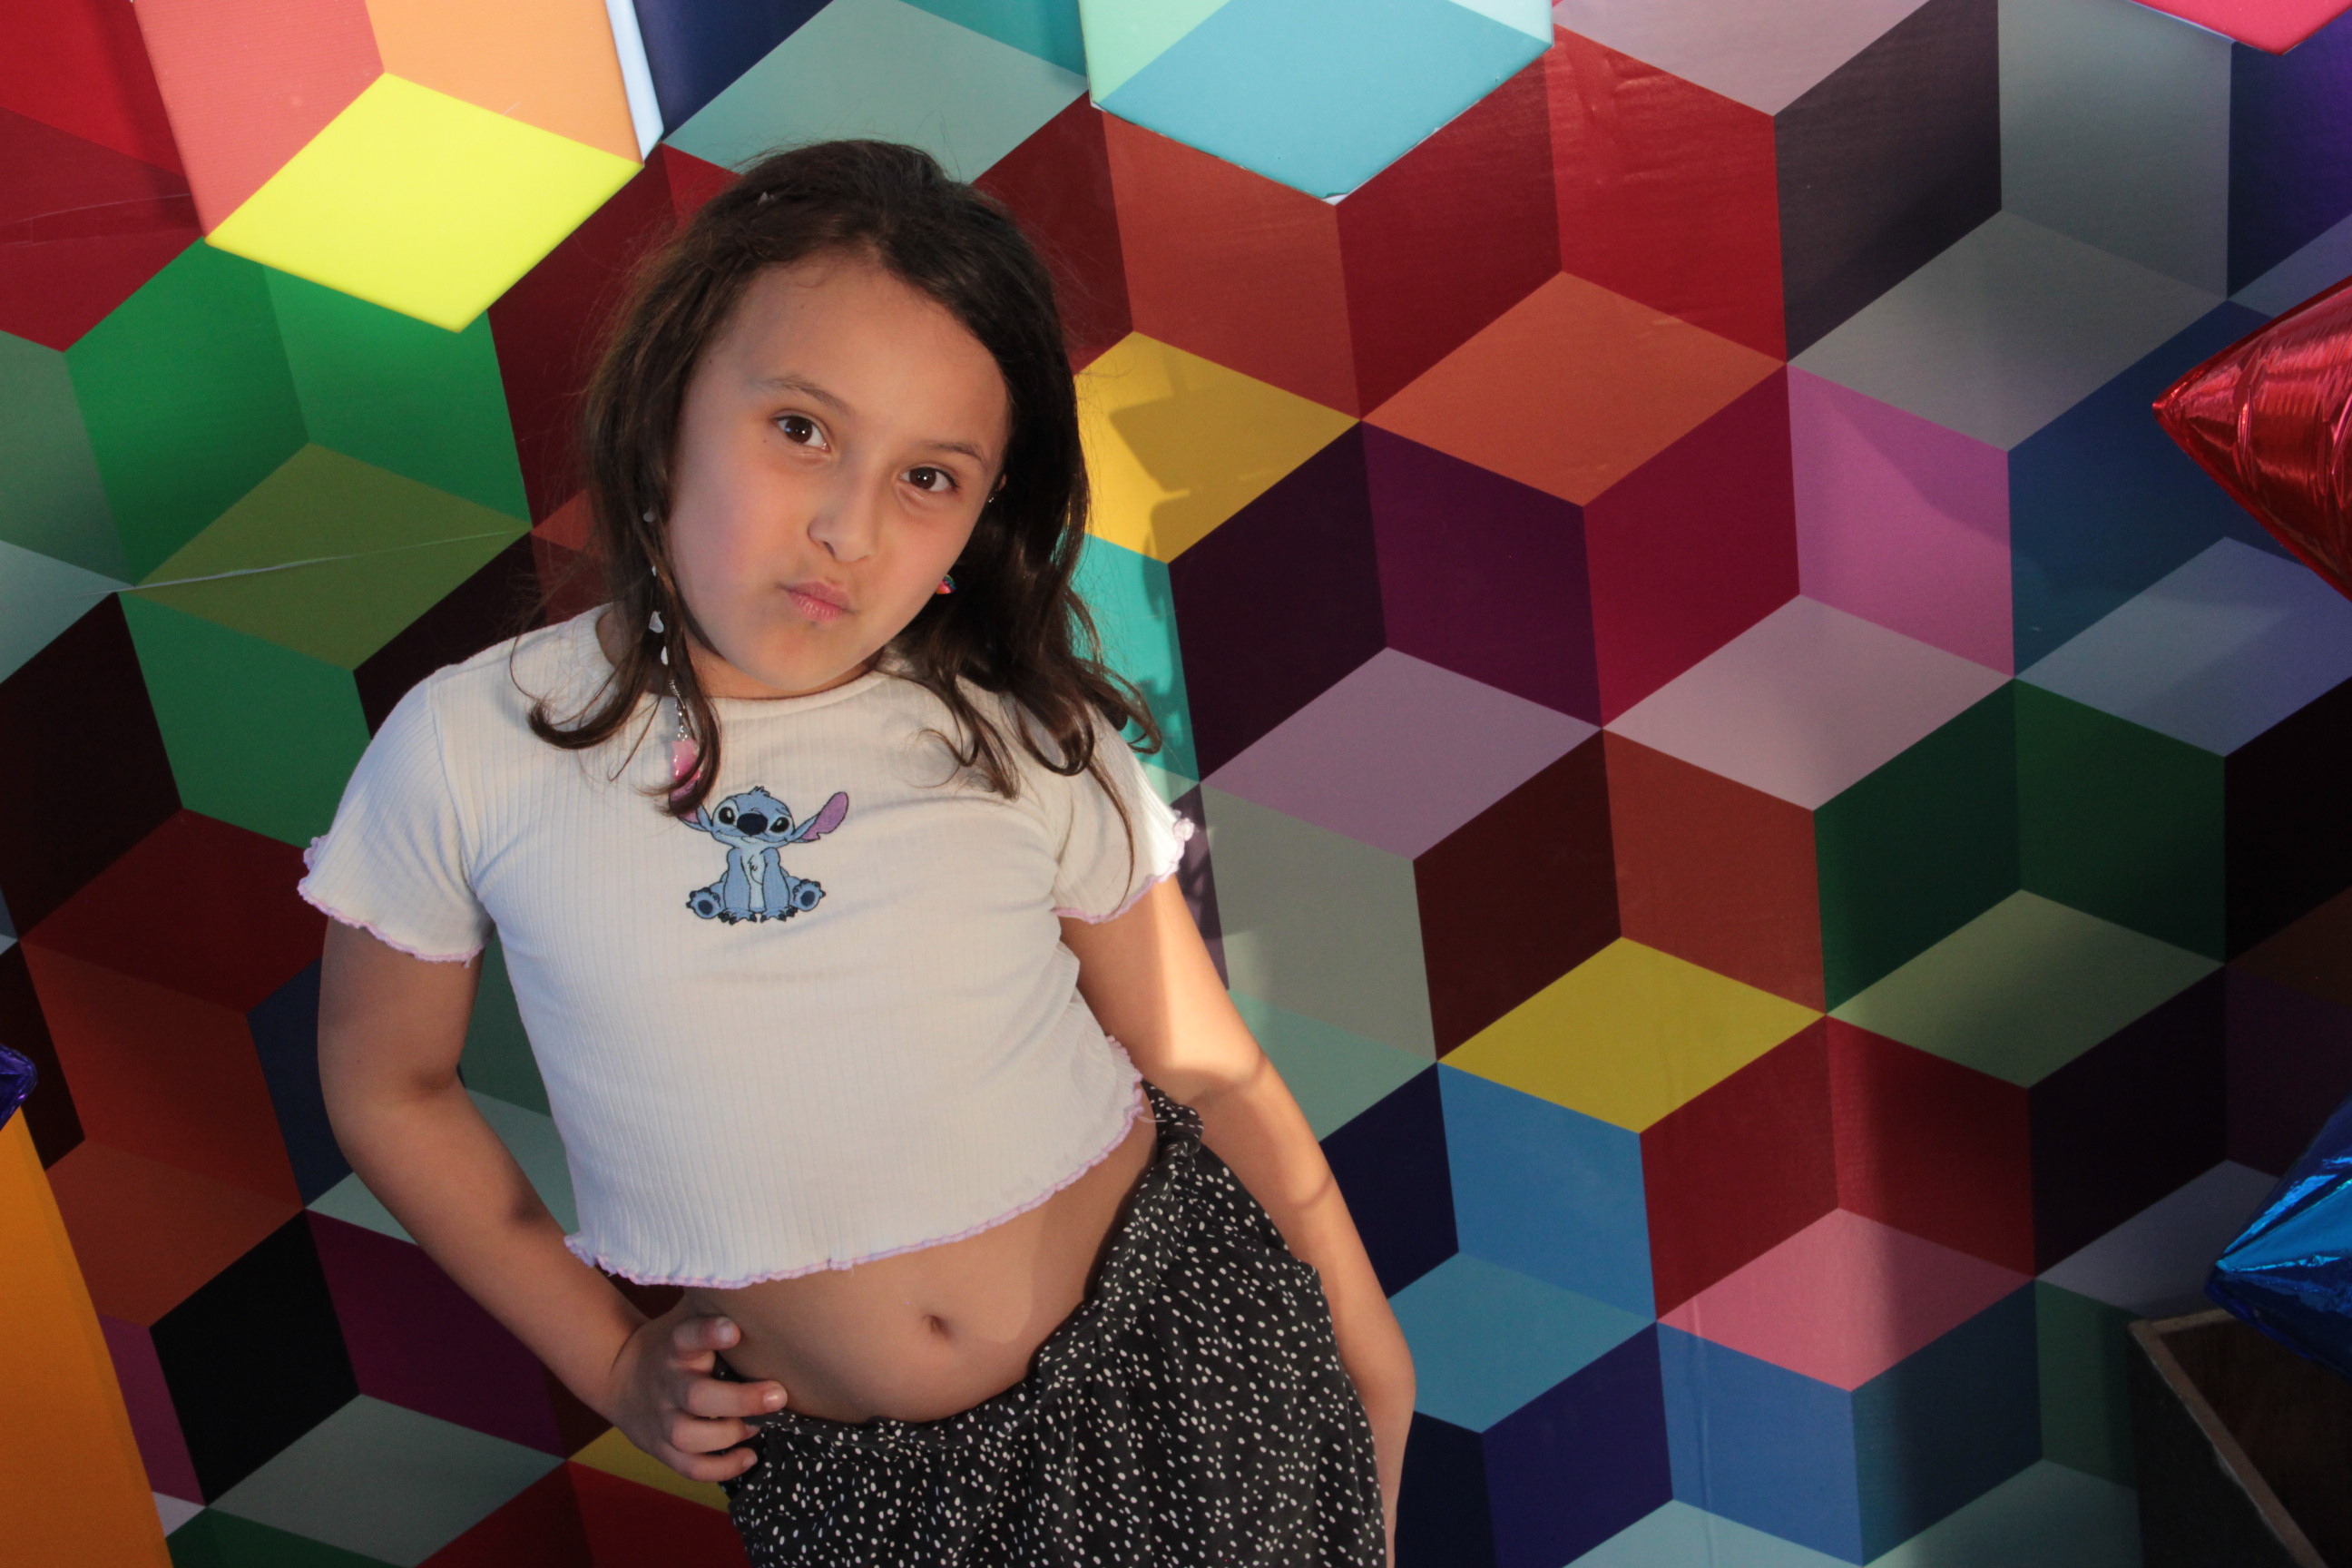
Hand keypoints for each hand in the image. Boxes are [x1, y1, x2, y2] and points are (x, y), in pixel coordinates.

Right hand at [605, 1305, 787, 1481]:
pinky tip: (749, 1457)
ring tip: (759, 1427)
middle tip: (778, 1394)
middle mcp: (668, 1382)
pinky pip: (688, 1466)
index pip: (688, 1336)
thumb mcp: (689, 1313)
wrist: (619, 1375)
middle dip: (739, 1399)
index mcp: (676, 1345)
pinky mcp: (661, 1446)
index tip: (734, 1329)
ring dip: (728, 1436)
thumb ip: (719, 1299)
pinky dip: (719, 1468)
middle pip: (697, 1397)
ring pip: (688, 1436)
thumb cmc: (676, 1340)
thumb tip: (763, 1268)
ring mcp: (662, 1418)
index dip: (709, 1333)